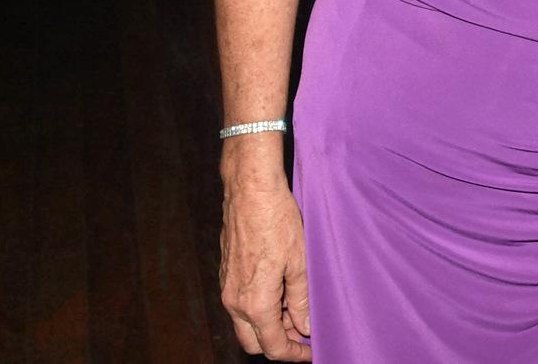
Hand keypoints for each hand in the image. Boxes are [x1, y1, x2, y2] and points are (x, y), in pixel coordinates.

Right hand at [219, 160, 311, 359]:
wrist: (250, 190)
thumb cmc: (277, 221)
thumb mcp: (299, 262)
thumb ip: (301, 300)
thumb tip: (305, 327)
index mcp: (255, 303)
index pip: (273, 347)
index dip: (294, 354)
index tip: (311, 351)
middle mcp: (235, 301)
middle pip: (254, 342)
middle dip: (279, 342)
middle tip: (304, 330)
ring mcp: (226, 287)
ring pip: (246, 323)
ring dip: (270, 323)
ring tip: (297, 305)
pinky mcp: (225, 274)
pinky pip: (241, 304)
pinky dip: (260, 306)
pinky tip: (281, 289)